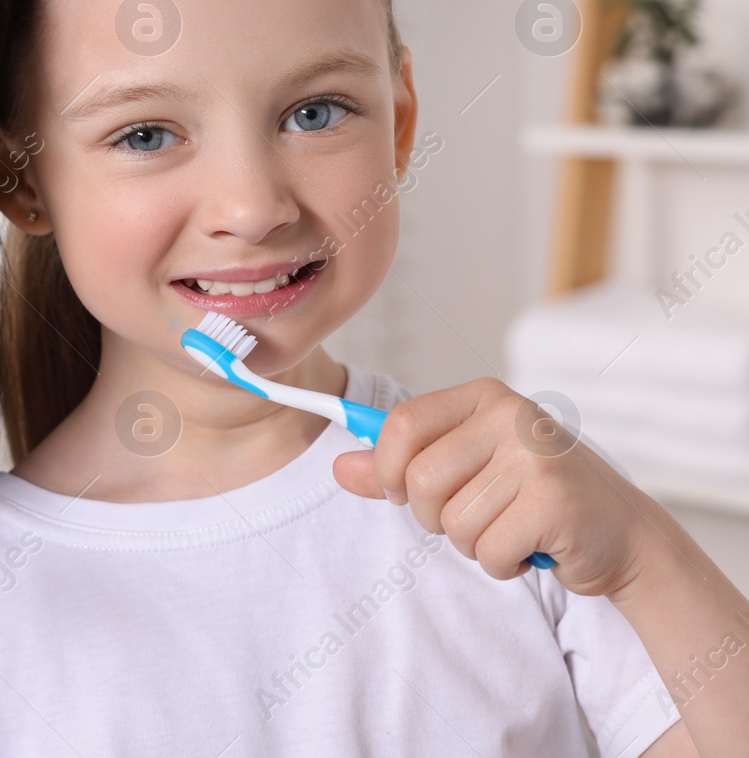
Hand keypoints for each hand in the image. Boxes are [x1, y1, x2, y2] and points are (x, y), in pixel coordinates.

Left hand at [332, 377, 658, 595]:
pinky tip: (532, 547)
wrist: (621, 533)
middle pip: (419, 479)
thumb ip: (399, 467)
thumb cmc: (533, 496)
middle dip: (434, 517)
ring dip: (473, 544)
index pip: (402, 423)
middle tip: (474, 517)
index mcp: (483, 397)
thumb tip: (341, 469)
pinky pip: (489, 551)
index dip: (387, 469)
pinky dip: (502, 564)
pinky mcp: (555, 503)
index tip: (400, 491)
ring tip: (510, 528)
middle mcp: (510, 417)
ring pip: (453, 522)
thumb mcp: (466, 468)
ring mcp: (536, 457)